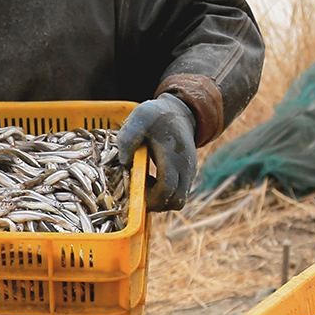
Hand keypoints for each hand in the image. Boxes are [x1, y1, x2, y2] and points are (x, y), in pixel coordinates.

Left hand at [114, 94, 196, 211]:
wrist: (179, 112)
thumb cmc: (156, 116)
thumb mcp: (139, 118)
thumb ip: (129, 138)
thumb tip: (124, 162)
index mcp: (173, 156)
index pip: (166, 189)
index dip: (150, 197)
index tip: (136, 190)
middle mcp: (186, 168)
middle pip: (175, 201)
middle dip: (155, 203)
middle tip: (139, 188)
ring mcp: (189, 173)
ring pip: (178, 200)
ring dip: (160, 199)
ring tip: (145, 181)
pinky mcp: (188, 176)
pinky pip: (178, 194)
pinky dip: (164, 194)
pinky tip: (152, 178)